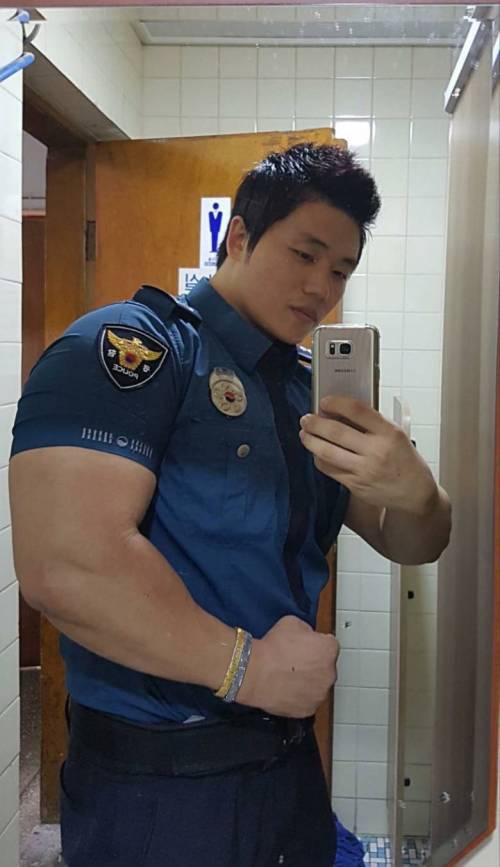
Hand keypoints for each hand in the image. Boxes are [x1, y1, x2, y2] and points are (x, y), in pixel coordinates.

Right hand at [237, 615, 338, 717]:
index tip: (306, 647)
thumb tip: (307, 636)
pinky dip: (300, 696)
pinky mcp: (309, 708)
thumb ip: (307, 630)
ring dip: (308, 681)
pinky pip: (307, 701)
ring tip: (288, 676)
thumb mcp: (292, 622)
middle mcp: (330, 672)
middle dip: (314, 664)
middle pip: (326, 667)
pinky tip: (286, 688)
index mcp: (329, 649)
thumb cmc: (272, 649)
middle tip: (295, 661)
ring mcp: (320, 693)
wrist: (256, 672)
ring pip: (318, 685)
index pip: (329, 645)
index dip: (315, 645)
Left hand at [299, 395, 436, 515]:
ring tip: (304, 433)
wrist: (415, 493)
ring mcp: (365, 470)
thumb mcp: (397, 435)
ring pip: (327, 452)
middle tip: (306, 419)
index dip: (336, 403)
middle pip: (336, 432)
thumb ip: (372, 424)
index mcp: (389, 433)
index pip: (357, 411)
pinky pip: (329, 469)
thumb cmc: (405, 461)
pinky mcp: (356, 485)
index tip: (325, 401)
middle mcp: (376, 451)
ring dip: (311, 441)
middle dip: (315, 423)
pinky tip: (317, 452)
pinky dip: (319, 458)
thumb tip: (340, 412)